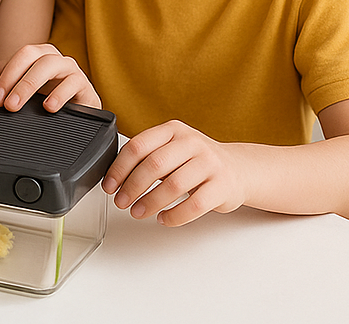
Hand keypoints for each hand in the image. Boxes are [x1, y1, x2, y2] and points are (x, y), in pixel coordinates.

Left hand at [0, 43, 99, 112]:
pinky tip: (49, 107)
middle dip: (15, 80)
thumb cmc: (44, 95)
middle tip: (4, 104)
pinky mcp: (85, 87)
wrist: (75, 112)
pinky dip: (60, 94)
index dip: (4, 74)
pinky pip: (74, 83)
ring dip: (31, 85)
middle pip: (33, 58)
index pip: (19, 55)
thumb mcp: (17, 86)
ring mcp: (71, 70)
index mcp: (37, 54)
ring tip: (18, 105)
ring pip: (51, 66)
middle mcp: (54, 58)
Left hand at [104, 120, 246, 225]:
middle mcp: (191, 142)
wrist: (239, 169)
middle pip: (154, 164)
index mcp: (172, 130)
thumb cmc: (196, 161)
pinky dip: (175, 215)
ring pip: (173, 186)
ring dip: (150, 203)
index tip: (109, 185)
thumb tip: (115, 177)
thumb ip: (148, 156)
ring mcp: (209, 163)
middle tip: (121, 202)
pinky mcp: (222, 186)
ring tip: (137, 212)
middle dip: (132, 186)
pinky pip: (194, 205)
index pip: (139, 146)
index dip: (120, 168)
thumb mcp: (172, 148)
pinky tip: (163, 218)